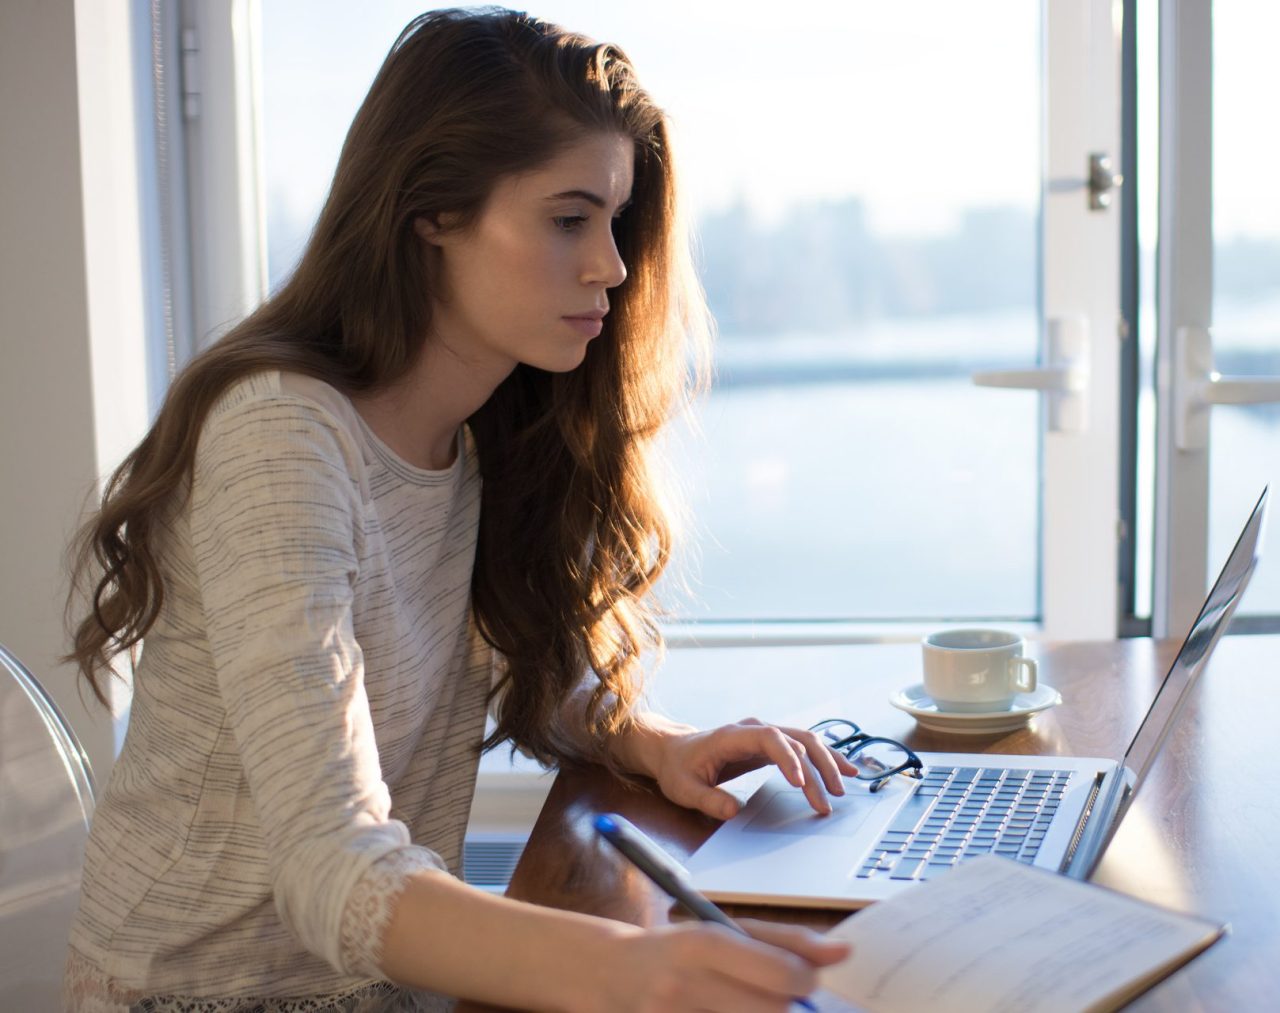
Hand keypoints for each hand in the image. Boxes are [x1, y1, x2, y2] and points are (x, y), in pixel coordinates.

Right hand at [590, 918, 850, 1012]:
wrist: (607, 974)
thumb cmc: (677, 951)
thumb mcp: (723, 932)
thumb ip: (785, 940)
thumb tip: (843, 952)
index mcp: (701, 945)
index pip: (780, 974)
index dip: (806, 982)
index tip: (804, 981)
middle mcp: (684, 986)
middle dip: (786, 1008)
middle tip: (775, 999)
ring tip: (744, 1006)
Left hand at [652, 717, 858, 820]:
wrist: (675, 751)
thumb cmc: (679, 768)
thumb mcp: (684, 789)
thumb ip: (707, 800)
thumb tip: (733, 811)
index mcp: (733, 736)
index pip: (769, 739)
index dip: (788, 759)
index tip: (800, 784)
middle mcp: (754, 730)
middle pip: (796, 739)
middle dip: (817, 767)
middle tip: (829, 798)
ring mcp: (765, 735)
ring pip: (806, 740)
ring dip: (828, 761)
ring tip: (846, 784)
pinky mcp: (772, 746)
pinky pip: (804, 747)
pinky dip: (825, 757)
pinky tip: (845, 769)